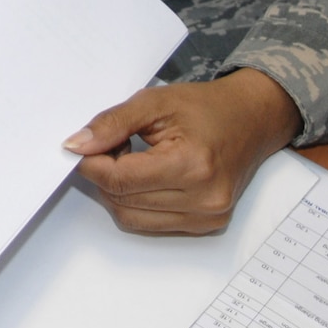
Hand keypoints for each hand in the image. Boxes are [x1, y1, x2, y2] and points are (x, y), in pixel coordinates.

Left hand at [63, 69, 302, 234]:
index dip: (93, 163)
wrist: (251, 120)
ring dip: (120, 191)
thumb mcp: (154, 102)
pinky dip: (138, 202)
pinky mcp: (206, 226)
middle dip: (106, 174)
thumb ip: (112, 123)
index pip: (120, 180)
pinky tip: (148, 176)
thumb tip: (76, 146)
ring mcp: (207, 217)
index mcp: (192, 165)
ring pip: (132, 218)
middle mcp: (203, 200)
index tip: (84, 147)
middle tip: (113, 145)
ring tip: (133, 159)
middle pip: (123, 201)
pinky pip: (151, 224)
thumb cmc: (207, 108)